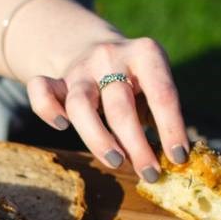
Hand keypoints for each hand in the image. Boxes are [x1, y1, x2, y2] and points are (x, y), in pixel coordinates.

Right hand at [26, 36, 188, 180]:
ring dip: (98, 138)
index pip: (162, 94)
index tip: (179, 157)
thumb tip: (173, 161)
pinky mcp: (55, 80)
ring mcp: (80, 69)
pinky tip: (61, 126)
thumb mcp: (154, 87)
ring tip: (117, 163)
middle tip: (150, 173)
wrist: (92, 46)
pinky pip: (41, 91)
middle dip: (137, 145)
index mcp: (145, 54)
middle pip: (120, 106)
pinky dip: (47, 110)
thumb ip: (161, 116)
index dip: (172, 128)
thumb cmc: (133, 82)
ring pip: (80, 105)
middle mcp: (110, 56)